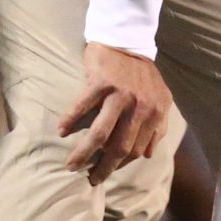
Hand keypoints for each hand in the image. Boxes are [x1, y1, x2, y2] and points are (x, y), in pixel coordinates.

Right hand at [58, 43, 174, 185]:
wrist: (127, 40)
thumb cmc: (142, 74)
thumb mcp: (160, 99)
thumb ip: (158, 126)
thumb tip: (147, 154)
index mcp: (155, 113)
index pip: (136, 149)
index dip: (120, 164)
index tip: (106, 172)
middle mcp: (140, 107)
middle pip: (119, 147)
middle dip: (103, 168)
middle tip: (90, 179)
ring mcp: (120, 94)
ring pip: (100, 134)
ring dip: (84, 153)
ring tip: (71, 165)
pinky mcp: (101, 82)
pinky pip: (82, 106)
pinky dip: (70, 120)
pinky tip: (61, 131)